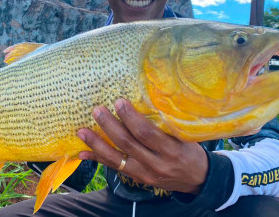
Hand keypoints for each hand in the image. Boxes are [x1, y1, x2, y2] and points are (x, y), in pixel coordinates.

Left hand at [77, 99, 208, 193]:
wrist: (197, 179)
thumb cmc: (191, 151)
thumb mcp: (186, 136)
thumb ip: (166, 123)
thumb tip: (143, 100)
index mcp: (170, 150)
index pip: (146, 133)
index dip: (130, 117)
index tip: (119, 102)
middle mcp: (156, 164)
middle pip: (127, 144)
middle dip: (109, 126)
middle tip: (97, 110)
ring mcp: (144, 173)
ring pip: (116, 158)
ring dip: (97, 144)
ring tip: (81, 131)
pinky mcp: (137, 178)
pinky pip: (114, 168)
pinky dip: (97, 159)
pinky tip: (83, 152)